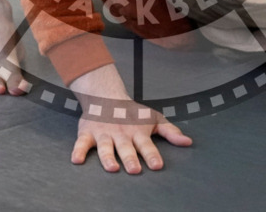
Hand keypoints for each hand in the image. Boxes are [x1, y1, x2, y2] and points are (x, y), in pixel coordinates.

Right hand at [69, 64, 191, 173]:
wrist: (107, 96)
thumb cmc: (133, 112)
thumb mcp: (154, 118)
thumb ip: (170, 132)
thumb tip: (188, 142)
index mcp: (137, 131)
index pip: (146, 145)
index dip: (151, 155)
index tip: (157, 166)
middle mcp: (121, 134)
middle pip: (126, 148)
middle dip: (130, 159)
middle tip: (135, 169)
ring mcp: (104, 134)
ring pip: (106, 148)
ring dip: (108, 158)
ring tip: (112, 168)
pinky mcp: (88, 134)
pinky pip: (82, 144)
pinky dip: (78, 151)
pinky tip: (77, 161)